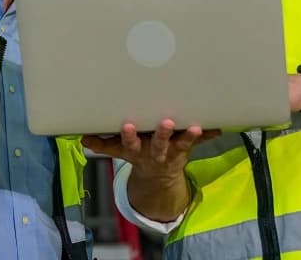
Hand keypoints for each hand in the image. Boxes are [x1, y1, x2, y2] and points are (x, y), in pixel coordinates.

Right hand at [82, 119, 215, 181]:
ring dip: (189, 136)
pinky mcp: (186, 149)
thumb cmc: (137, 153)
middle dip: (162, 134)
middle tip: (166, 123)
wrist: (158, 177)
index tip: (127, 125)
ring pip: (181, 144)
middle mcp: (156, 152)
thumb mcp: (119, 152)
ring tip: (195, 127)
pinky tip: (218, 128)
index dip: (128, 136)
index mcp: (137, 151)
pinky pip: (199, 143)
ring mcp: (173, 152)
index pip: (130, 144)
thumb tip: (82, 139)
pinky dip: (208, 136)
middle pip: (159, 144)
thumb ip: (103, 145)